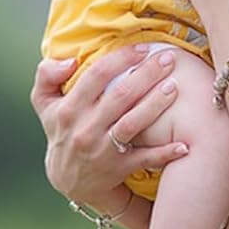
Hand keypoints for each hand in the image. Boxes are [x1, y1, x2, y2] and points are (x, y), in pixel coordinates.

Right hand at [30, 45, 186, 205]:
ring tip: (175, 87)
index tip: (142, 47)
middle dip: (146, 74)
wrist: (67, 180)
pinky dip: (166, 152)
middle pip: (120, 96)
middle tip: (168, 59)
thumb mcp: (44, 103)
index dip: (120, 58)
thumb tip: (69, 60)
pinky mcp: (120, 168)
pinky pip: (146, 159)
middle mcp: (86, 129)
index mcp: (69, 109)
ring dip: (156, 105)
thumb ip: (47, 74)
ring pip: (134, 124)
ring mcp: (103, 150)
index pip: (96, 76)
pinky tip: (185, 143)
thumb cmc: (61, 130)